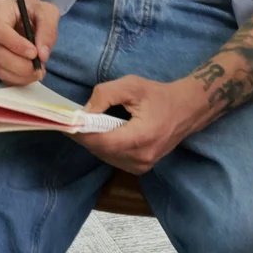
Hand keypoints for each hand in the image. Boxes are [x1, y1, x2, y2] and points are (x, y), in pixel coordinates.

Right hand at [0, 0, 59, 85]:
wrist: (21, 14)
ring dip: (20, 74)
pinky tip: (29, 74)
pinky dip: (17, 78)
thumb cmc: (32, 11)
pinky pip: (0, 74)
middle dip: (21, 65)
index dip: (16, 45)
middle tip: (39, 67)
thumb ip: (48, 30)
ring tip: (37, 70)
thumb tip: (42, 55)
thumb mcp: (47, 12)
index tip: (34, 53)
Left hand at [73, 74, 206, 175]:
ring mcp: (143, 166)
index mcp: (141, 138)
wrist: (187, 110)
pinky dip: (104, 147)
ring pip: (106, 157)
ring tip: (84, 126)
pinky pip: (114, 159)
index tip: (65, 123)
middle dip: (85, 136)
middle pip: (102, 151)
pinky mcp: (142, 168)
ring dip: (93, 142)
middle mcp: (141, 158)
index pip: (102, 142)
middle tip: (71, 122)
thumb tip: (84, 112)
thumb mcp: (131, 85)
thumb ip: (104, 95)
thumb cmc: (158, 95)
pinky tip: (101, 133)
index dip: (81, 133)